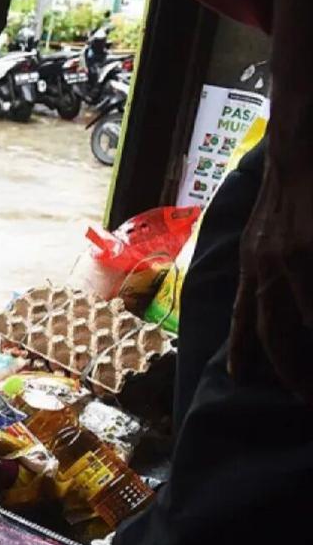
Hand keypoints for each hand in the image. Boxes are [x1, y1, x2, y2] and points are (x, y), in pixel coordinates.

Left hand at [229, 166, 312, 393]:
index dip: (241, 350)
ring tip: (309, 386)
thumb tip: (276, 291)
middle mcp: (265, 264)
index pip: (243, 315)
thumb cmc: (290, 191)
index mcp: (252, 262)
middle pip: (270, 329)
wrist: (298, 147)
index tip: (239, 379)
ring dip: (303, 354)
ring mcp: (290, 257)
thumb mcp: (266, 232)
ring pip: (294, 318)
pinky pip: (309, 298)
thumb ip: (267, 262)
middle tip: (301, 397)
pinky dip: (312, 317)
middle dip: (284, 368)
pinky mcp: (309, 246)